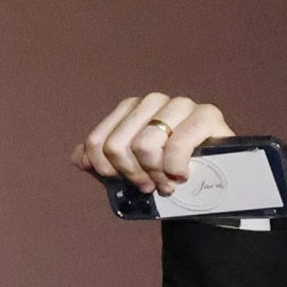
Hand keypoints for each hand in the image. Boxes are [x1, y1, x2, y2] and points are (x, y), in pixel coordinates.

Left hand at [74, 92, 234, 195]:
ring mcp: (181, 104)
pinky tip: (181, 175)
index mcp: (130, 109)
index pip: (96, 142)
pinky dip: (174, 167)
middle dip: (131, 173)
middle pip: (117, 145)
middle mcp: (153, 101)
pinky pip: (177, 145)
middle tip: (148, 185)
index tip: (123, 180)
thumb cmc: (163, 173)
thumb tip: (79, 157)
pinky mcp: (207, 115)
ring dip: (154, 173)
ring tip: (166, 182)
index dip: (106, 169)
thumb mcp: (127, 170)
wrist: (206, 184)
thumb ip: (100, 161)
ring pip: (145, 144)